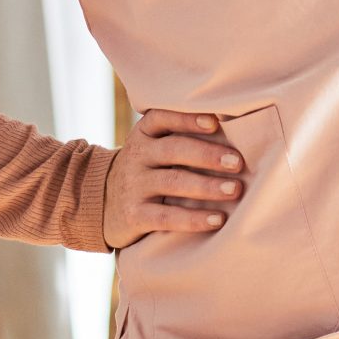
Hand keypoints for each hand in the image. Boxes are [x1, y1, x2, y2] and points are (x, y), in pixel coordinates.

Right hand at [101, 108, 248, 248]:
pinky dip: (193, 218)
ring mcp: (134, 186)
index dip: (188, 118)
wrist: (101, 203)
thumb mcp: (152, 147)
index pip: (162, 118)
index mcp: (143, 134)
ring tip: (235, 190)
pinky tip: (217, 220)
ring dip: (207, 186)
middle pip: (173, 150)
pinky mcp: (134, 215)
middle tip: (237, 162)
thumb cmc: (145, 169)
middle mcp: (137, 156)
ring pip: (172, 182)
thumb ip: (180, 136)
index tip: (215, 122)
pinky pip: (166, 216)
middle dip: (207, 155)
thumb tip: (235, 130)